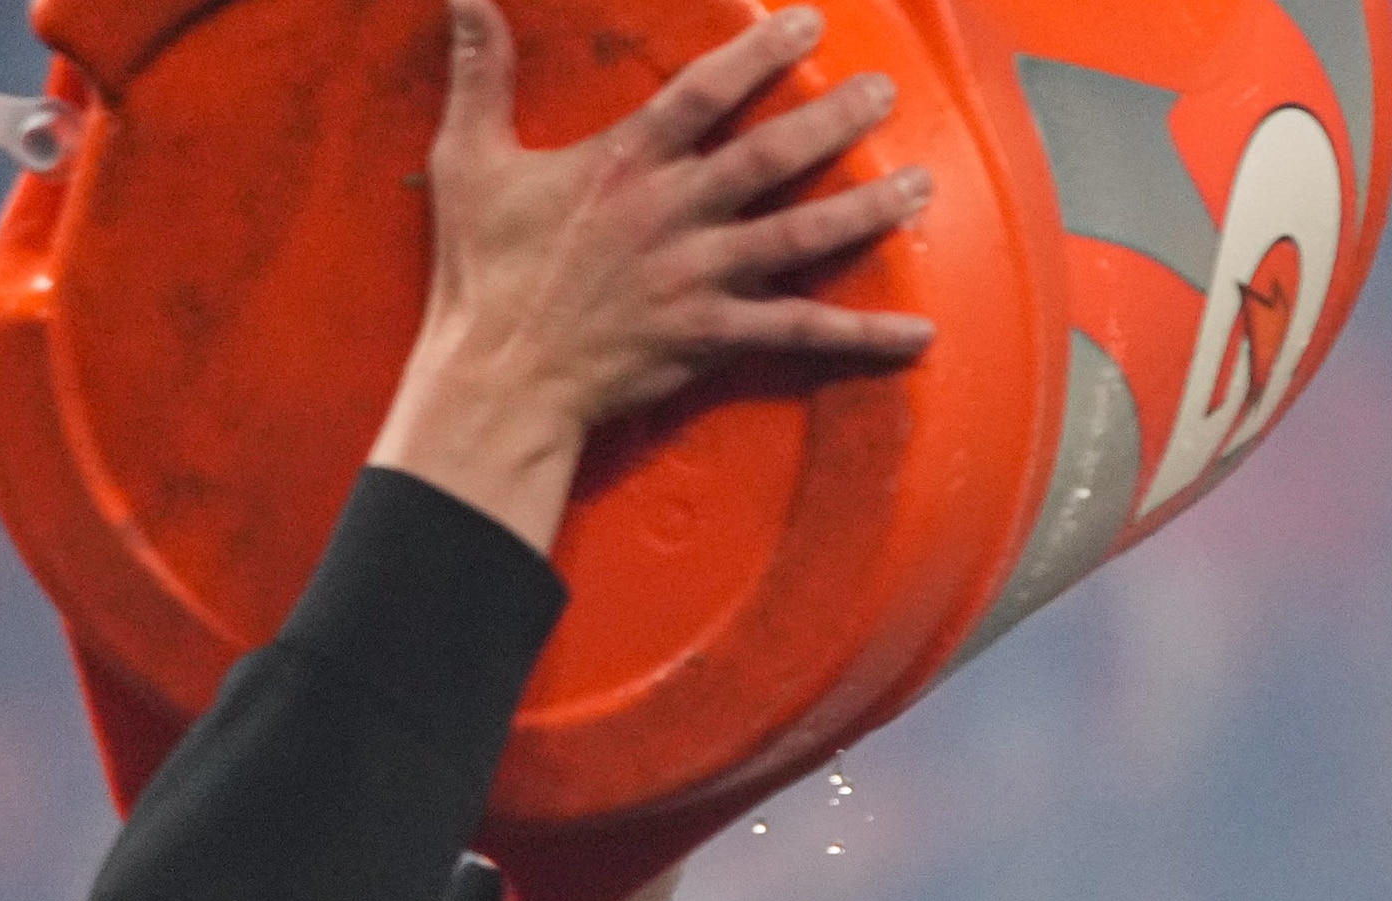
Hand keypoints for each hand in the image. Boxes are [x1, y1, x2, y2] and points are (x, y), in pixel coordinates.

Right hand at [369, 3, 939, 560]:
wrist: (499, 373)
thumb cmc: (483, 268)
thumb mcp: (468, 156)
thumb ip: (480, 73)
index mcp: (622, 163)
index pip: (701, 93)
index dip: (756, 55)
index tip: (807, 24)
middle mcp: (671, 212)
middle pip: (769, 156)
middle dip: (833, 119)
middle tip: (887, 89)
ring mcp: (698, 275)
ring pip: (800, 236)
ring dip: (866, 210)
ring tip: (923, 184)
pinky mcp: (713, 335)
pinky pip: (802, 334)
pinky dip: (864, 335)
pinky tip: (922, 332)